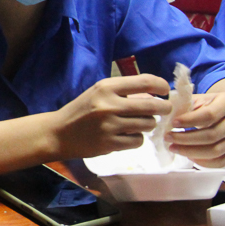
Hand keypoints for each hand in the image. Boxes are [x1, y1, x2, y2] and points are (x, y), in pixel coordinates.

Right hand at [52, 75, 171, 158]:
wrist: (58, 133)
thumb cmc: (81, 110)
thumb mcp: (98, 93)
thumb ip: (124, 92)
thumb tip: (155, 96)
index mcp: (106, 87)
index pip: (144, 82)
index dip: (160, 85)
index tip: (165, 90)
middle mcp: (109, 104)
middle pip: (152, 106)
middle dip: (164, 108)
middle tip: (164, 110)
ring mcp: (110, 125)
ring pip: (147, 124)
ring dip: (147, 125)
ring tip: (136, 124)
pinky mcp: (110, 143)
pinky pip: (138, 141)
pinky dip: (136, 139)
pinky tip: (126, 136)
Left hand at [167, 91, 224, 167]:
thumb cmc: (207, 104)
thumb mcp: (198, 99)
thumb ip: (186, 106)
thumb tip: (168, 116)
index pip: (209, 115)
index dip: (189, 121)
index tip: (173, 123)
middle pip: (212, 135)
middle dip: (186, 139)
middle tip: (168, 138)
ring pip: (216, 150)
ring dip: (192, 151)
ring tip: (174, 148)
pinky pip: (222, 161)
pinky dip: (204, 162)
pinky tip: (189, 156)